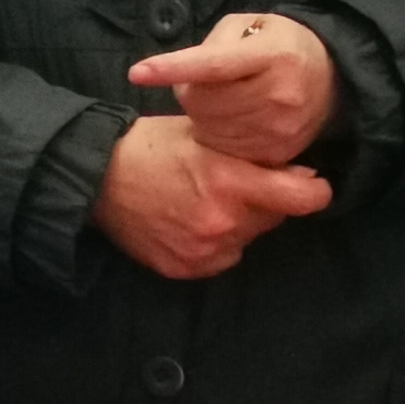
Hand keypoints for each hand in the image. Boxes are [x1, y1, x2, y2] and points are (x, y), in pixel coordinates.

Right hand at [92, 114, 332, 278]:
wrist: (91, 178)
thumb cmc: (147, 147)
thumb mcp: (200, 134)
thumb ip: (247, 156)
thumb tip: (298, 174)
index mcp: (229, 182)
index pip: (302, 199)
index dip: (313, 191)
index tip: (310, 185)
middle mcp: (222, 222)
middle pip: (273, 217)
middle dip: (263, 201)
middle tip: (233, 185)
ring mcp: (202, 250)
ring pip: (246, 239)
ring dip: (237, 224)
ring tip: (202, 203)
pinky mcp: (183, 268)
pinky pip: (219, 258)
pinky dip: (213, 244)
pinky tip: (187, 223)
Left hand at [129, 11, 337, 164]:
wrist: (330, 76)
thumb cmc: (276, 44)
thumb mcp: (248, 26)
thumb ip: (213, 43)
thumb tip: (182, 71)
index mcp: (271, 54)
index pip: (214, 64)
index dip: (173, 68)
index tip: (136, 72)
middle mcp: (279, 93)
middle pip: (203, 101)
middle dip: (191, 90)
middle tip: (211, 79)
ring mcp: (281, 127)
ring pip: (209, 127)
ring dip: (203, 113)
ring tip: (228, 95)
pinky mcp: (279, 151)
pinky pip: (225, 148)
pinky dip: (217, 133)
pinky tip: (234, 118)